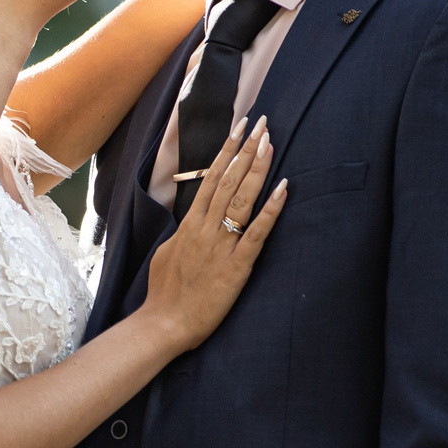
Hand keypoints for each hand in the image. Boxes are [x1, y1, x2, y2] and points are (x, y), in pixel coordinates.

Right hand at [140, 116, 286, 351]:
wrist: (164, 324)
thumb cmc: (165, 294)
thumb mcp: (168, 253)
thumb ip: (182, 233)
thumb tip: (190, 221)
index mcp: (189, 224)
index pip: (210, 178)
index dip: (226, 151)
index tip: (239, 128)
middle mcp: (205, 228)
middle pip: (228, 180)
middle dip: (246, 149)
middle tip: (262, 124)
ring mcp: (221, 246)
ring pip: (241, 199)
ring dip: (257, 168)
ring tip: (270, 143)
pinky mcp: (237, 267)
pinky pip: (256, 233)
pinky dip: (270, 209)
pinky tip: (282, 188)